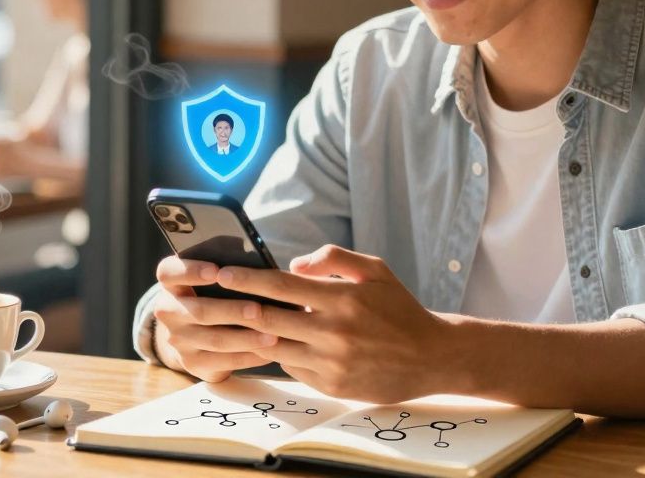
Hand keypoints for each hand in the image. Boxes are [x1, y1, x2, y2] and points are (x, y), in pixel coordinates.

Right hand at [149, 255, 274, 381]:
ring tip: (272, 335)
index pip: (168, 273)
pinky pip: (223, 362)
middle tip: (257, 310)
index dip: (191, 271)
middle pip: (198, 311)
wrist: (191, 334)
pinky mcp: (192, 362)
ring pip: (214, 340)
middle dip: (231, 311)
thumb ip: (225, 271)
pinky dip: (248, 357)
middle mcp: (168, 311)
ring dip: (245, 338)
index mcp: (171, 284)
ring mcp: (178, 340)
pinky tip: (269, 351)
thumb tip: (255, 262)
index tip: (216, 271)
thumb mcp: (208, 280)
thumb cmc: (211, 295)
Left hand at [214, 244, 450, 403]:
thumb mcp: (374, 270)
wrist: (431, 357)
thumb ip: (333, 259)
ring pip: (276, 346)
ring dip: (253, 333)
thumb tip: (294, 265)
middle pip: (269, 318)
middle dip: (237, 306)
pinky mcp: (331, 385)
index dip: (248, 279)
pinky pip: (292, 367)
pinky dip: (279, 353)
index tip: (223, 274)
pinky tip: (272, 341)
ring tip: (233, 320)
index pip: (282, 287)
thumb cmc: (399, 307)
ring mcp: (331, 362)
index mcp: (342, 299)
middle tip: (213, 298)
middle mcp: (334, 332)